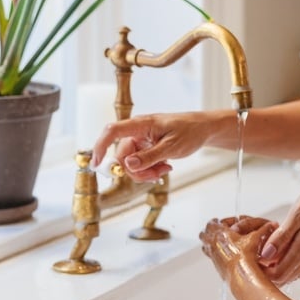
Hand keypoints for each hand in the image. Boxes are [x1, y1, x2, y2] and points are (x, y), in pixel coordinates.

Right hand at [90, 112, 214, 181]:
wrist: (203, 129)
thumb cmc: (190, 132)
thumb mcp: (172, 147)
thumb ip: (150, 157)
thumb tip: (128, 165)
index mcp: (141, 124)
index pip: (112, 131)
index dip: (100, 146)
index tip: (96, 164)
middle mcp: (137, 131)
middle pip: (122, 157)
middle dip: (137, 171)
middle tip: (157, 175)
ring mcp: (140, 140)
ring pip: (131, 163)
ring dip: (145, 172)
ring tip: (165, 170)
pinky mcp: (145, 148)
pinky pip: (139, 163)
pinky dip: (150, 170)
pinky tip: (165, 167)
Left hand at [199, 216, 276, 281]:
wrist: (242, 275)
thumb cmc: (246, 256)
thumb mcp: (256, 238)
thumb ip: (263, 229)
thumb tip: (272, 224)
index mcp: (219, 234)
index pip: (212, 223)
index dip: (219, 221)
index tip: (225, 222)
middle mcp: (213, 244)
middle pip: (204, 234)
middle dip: (211, 231)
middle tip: (219, 230)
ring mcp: (213, 256)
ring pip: (205, 245)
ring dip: (211, 242)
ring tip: (222, 242)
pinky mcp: (216, 265)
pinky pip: (211, 255)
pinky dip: (216, 252)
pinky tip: (226, 253)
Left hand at [259, 181, 299, 284]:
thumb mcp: (299, 212)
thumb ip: (283, 236)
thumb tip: (266, 255)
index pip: (278, 274)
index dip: (262, 271)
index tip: (253, 256)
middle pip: (284, 277)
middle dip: (268, 270)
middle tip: (257, 251)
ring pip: (293, 272)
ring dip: (278, 264)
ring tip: (269, 245)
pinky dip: (289, 259)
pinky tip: (284, 244)